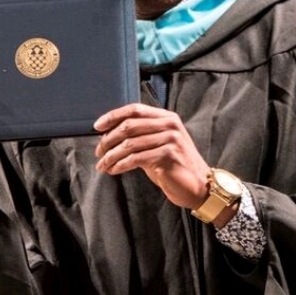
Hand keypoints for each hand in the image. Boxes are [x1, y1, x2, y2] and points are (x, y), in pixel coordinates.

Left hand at [94, 103, 210, 209]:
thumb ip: (140, 136)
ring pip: (130, 144)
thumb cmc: (174, 166)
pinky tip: (114, 170)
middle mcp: (169, 125)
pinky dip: (121, 165)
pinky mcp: (169, 155)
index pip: (135, 109)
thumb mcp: (158, 145)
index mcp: (166, 117)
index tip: (97, 126)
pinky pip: (136, 158)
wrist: (198, 185)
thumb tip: (109, 135)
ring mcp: (170, 139)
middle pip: (129, 126)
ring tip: (103, 165)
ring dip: (111, 156)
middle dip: (109, 140)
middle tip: (98, 152)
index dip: (113, 116)